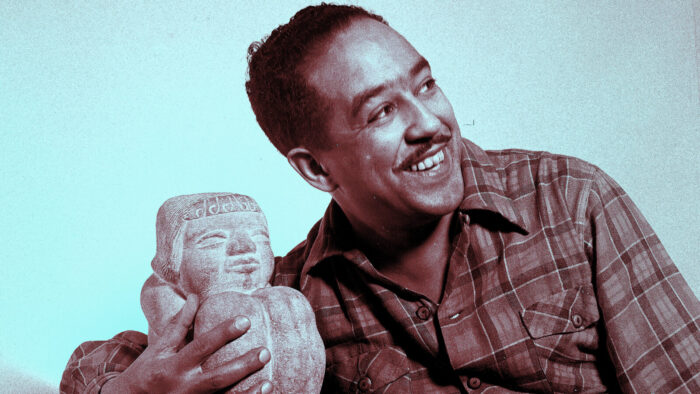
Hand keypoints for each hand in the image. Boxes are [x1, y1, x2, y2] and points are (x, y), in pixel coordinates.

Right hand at [102, 294, 272, 393]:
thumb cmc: (145, 374)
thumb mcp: (158, 349)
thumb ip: (179, 325)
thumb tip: (195, 297)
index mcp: (173, 366)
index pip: (202, 346)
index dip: (224, 333)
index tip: (246, 320)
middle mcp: (183, 387)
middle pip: (217, 377)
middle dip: (242, 366)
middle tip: (265, 352)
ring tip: (269, 382)